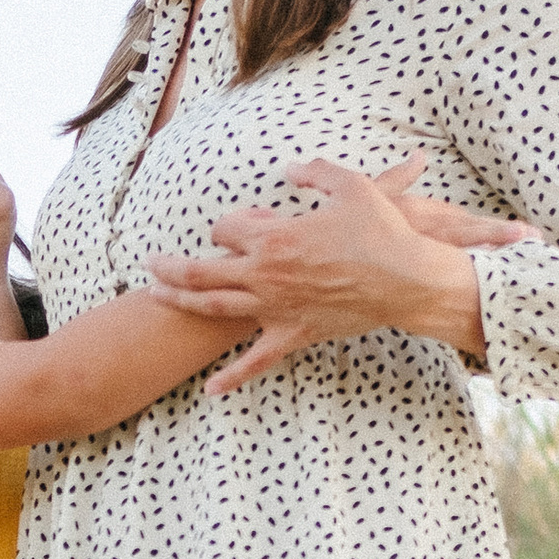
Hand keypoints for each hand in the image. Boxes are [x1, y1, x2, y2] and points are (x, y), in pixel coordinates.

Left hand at [145, 156, 530, 393]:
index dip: (230, 225)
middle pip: (200, 270)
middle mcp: (265, 275)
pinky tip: (210, 388)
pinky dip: (232, 376)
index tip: (244, 225)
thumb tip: (291, 170)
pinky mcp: (294, 335)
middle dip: (169, 266)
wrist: (410, 279)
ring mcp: (276, 309)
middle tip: (149, 263)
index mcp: (273, 238)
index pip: (227, 228)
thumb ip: (315, 172)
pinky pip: (256, 360)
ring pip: (213, 308)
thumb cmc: (382, 231)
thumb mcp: (351, 185)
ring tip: (156, 296)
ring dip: (180, 302)